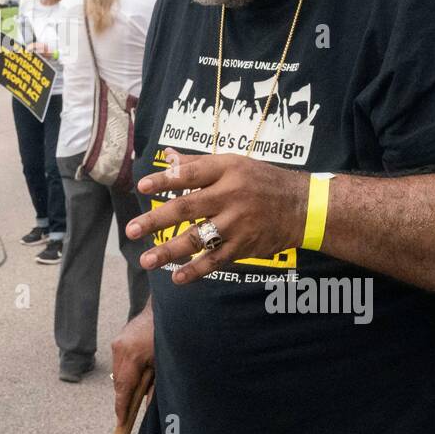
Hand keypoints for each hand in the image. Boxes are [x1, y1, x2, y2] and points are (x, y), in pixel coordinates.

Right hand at [112, 301, 153, 424]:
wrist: (164, 310)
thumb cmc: (168, 337)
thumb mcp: (164, 366)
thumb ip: (154, 388)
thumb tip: (147, 407)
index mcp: (133, 356)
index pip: (124, 388)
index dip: (122, 407)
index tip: (121, 422)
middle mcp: (121, 349)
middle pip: (118, 382)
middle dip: (123, 399)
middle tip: (126, 415)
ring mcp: (117, 342)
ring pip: (117, 373)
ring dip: (124, 385)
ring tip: (134, 395)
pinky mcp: (118, 339)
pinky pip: (119, 362)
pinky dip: (125, 373)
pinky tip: (135, 377)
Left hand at [126, 149, 304, 284]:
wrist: (304, 206)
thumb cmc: (262, 180)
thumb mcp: (234, 163)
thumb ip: (198, 164)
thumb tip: (168, 156)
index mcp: (227, 170)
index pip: (190, 175)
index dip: (165, 180)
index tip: (142, 188)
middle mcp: (231, 195)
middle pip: (187, 207)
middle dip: (156, 220)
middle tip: (131, 230)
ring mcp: (238, 223)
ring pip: (198, 238)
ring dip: (169, 250)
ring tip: (146, 260)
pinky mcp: (245, 246)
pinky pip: (216, 260)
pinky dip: (196, 270)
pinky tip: (176, 278)